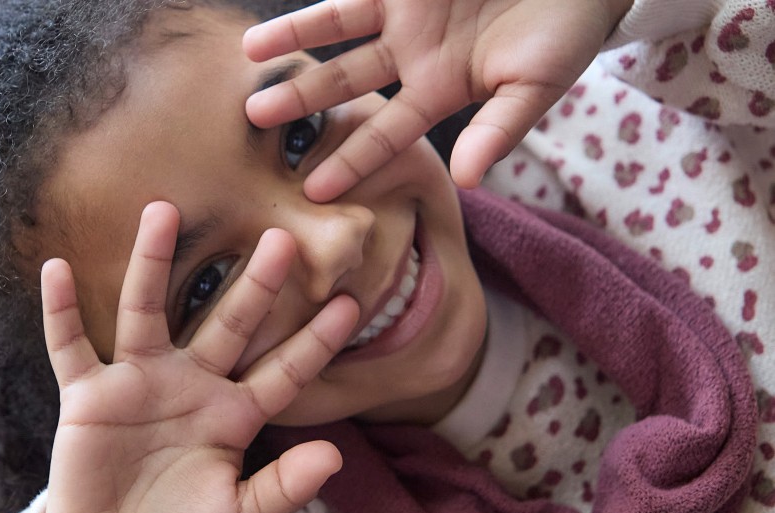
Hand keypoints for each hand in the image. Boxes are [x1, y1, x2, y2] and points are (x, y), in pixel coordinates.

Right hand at [40, 201, 358, 512]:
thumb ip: (283, 488)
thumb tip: (334, 457)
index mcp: (233, 413)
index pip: (281, 371)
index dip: (313, 342)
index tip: (349, 304)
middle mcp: (190, 385)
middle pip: (225, 324)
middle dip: (253, 285)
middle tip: (280, 237)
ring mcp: (138, 383)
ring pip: (147, 312)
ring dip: (152, 263)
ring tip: (163, 210)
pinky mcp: (90, 396)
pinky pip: (71, 346)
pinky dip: (61, 311)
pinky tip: (56, 270)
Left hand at [244, 0, 633, 197]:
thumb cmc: (567, 31)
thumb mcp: (536, 85)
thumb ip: (498, 131)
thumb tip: (466, 179)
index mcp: (440, 90)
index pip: (385, 134)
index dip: (350, 161)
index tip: (312, 191)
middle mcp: (413, 54)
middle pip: (344, 82)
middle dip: (301, 100)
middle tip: (254, 119)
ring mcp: (406, 11)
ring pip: (337, 29)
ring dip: (295, 40)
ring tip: (249, 51)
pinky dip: (321, 4)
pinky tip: (278, 15)